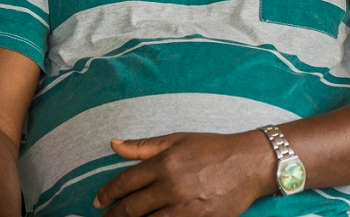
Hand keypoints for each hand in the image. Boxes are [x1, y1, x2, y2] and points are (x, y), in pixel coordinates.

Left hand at [94, 131, 275, 216]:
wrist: (251, 163)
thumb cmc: (214, 148)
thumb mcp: (179, 140)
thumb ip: (144, 146)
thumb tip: (113, 144)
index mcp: (165, 162)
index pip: (125, 183)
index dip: (107, 194)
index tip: (98, 201)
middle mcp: (172, 185)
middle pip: (130, 209)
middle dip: (112, 216)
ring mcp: (185, 207)